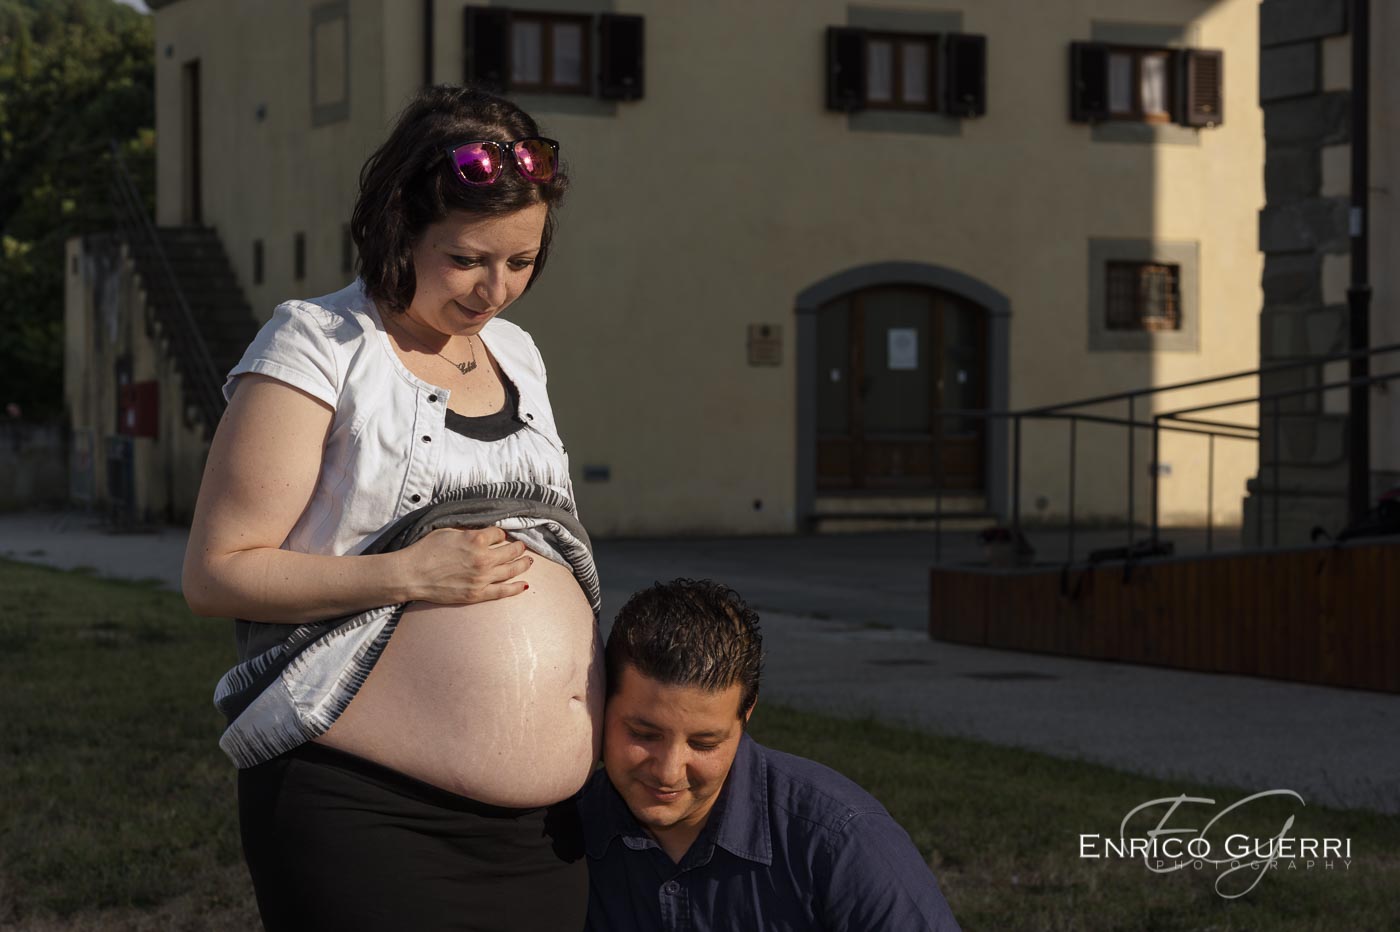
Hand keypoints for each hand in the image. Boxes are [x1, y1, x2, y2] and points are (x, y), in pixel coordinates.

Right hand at [400, 526, 533, 604]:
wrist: (411, 574)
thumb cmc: (425, 550)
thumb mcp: (448, 531)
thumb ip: (469, 530)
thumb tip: (483, 531)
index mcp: (476, 539)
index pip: (499, 533)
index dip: (500, 533)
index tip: (500, 535)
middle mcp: (484, 558)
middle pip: (511, 551)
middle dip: (519, 547)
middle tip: (522, 546)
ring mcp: (482, 578)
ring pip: (512, 570)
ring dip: (523, 564)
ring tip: (528, 561)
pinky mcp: (477, 594)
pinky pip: (503, 591)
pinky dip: (516, 588)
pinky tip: (525, 584)